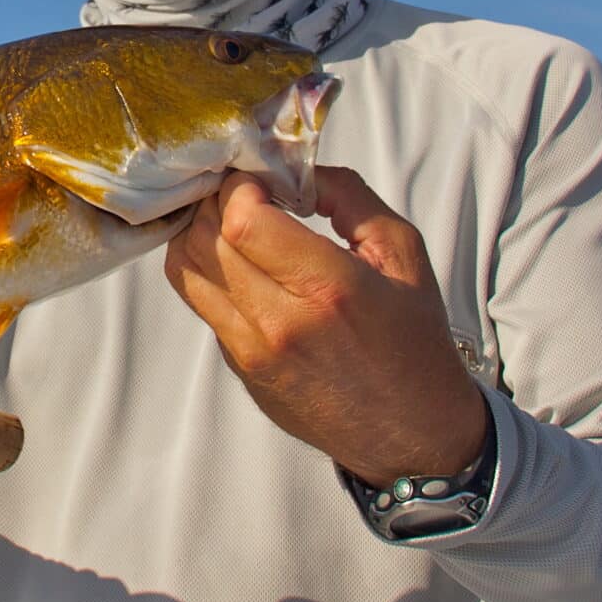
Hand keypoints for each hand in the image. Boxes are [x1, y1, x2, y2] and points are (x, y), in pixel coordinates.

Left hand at [165, 166, 491, 486]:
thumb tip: (296, 168)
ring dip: (202, 234)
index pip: (242, 220)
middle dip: (219, 202)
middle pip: (206, 238)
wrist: (413, 433)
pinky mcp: (240, 371)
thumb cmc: (415, 341)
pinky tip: (242, 264)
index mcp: (329, 289)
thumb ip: (350, 197)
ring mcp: (252, 354)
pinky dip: (210, 272)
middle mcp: (280, 324)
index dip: (242, 187)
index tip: (262, 179)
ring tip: (237, 223)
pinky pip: (202, 304)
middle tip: (248, 193)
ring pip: (187, 270)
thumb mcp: (403, 255)